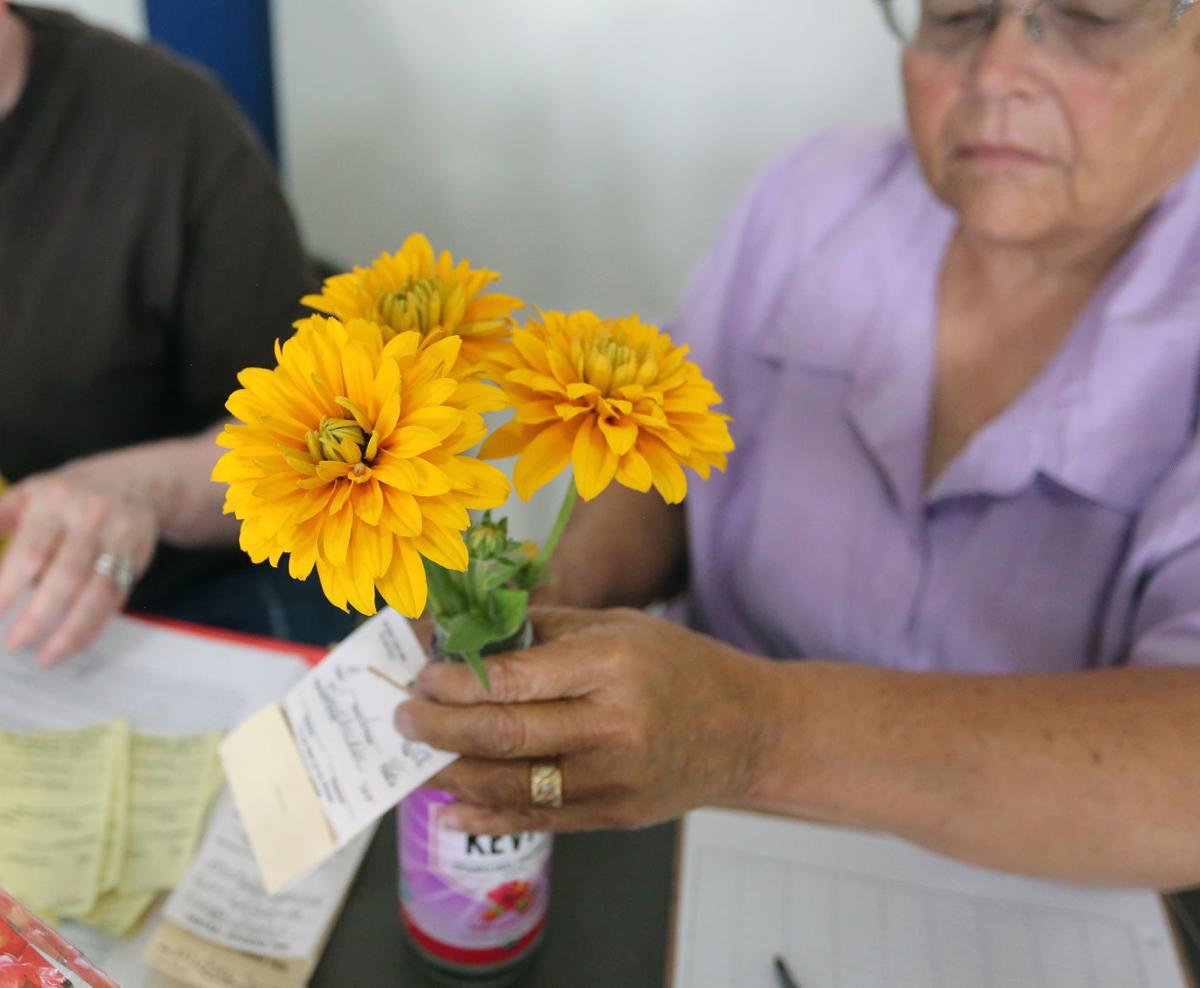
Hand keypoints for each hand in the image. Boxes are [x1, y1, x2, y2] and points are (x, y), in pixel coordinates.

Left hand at [0, 464, 158, 664]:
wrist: (134, 482)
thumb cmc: (65, 496)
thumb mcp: (27, 495)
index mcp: (53, 501)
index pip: (31, 551)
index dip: (10, 586)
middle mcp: (90, 518)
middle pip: (66, 575)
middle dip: (38, 615)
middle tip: (14, 644)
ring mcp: (119, 538)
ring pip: (96, 592)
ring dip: (71, 630)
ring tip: (46, 657)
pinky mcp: (138, 557)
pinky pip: (116, 597)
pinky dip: (94, 625)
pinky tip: (75, 644)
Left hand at [395, 606, 776, 833]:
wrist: (746, 731)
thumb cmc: (680, 667)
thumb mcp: (619, 626)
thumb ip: (545, 628)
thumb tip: (468, 631)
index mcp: (612, 665)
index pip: (514, 678)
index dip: (455, 680)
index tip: (423, 675)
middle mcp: (612, 725)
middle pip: (503, 734)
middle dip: (437, 727)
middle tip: (403, 716)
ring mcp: (613, 778)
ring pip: (509, 784)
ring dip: (450, 772)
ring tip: (417, 757)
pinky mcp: (613, 816)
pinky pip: (536, 821)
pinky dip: (484, 814)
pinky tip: (450, 805)